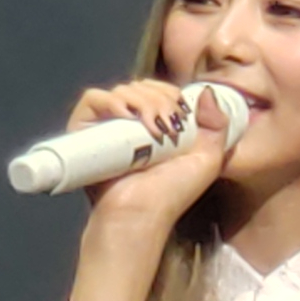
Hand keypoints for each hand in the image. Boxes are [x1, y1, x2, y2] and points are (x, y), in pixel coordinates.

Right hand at [74, 78, 239, 242]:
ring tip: (151, 129)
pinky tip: (125, 115)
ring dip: (141, 101)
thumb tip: (208, 92)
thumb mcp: (207, 160)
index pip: (157, 90)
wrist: (140, 214)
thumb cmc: (170, 194)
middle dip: (159, 98)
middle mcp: (128, 124)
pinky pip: (93, 99)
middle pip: (141, 86)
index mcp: (153, 127)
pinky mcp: (83, 130)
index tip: (180, 115)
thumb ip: (216, 126)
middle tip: (168, 126)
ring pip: (121, 90)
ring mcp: (104, 126)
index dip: (170, 93)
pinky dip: (110, 100)